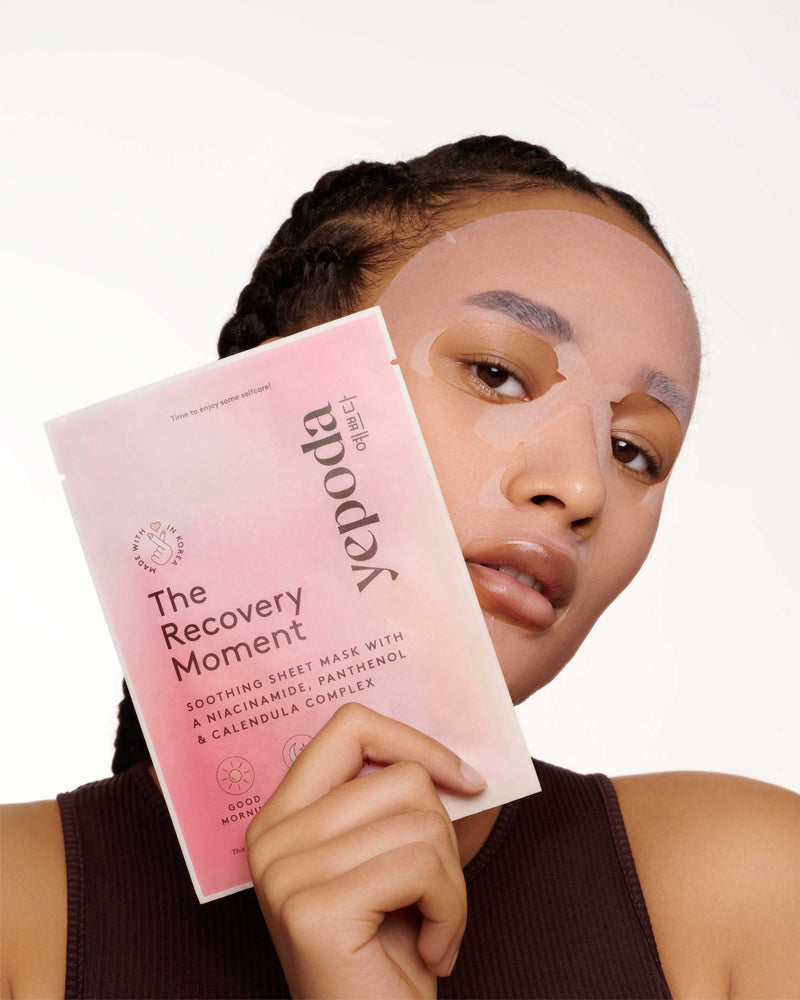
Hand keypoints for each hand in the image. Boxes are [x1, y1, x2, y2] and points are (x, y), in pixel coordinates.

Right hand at [246, 703, 486, 998]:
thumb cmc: (389, 955)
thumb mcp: (385, 860)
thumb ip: (394, 802)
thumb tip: (453, 760)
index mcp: (282, 815)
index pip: (351, 726)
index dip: (415, 743)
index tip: (464, 781)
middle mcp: (271, 838)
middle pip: (402, 778)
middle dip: (446, 839)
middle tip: (436, 897)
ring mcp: (284, 873)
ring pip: (420, 822)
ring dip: (451, 885)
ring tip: (434, 929)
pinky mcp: (312, 910)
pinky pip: (420, 867)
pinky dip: (449, 912)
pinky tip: (432, 953)